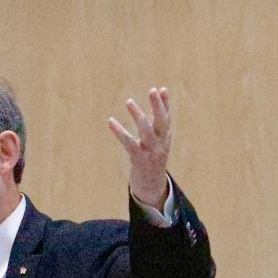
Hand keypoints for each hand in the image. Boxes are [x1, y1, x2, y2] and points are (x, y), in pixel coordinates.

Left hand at [108, 87, 170, 207]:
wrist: (152, 188)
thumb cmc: (151, 162)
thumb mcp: (156, 144)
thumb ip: (155, 128)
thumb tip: (152, 110)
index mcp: (165, 139)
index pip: (166, 119)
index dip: (165, 104)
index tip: (161, 89)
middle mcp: (161, 144)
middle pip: (161, 122)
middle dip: (158, 105)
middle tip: (152, 90)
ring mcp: (151, 152)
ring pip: (146, 130)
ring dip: (138, 115)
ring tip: (129, 101)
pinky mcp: (139, 160)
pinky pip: (129, 143)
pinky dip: (120, 131)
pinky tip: (111, 121)